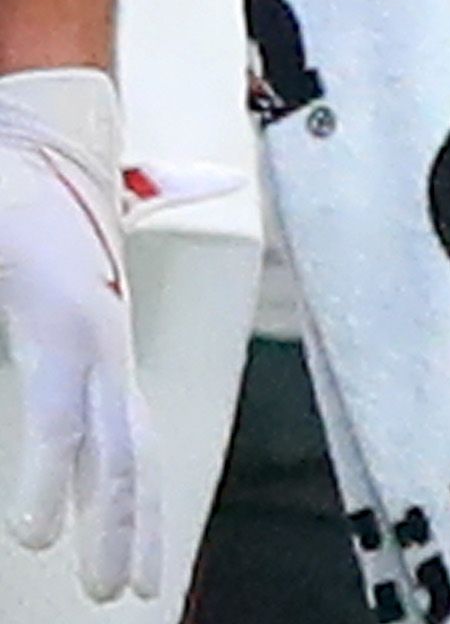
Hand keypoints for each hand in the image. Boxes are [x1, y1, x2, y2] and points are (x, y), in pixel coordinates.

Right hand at [0, 69, 147, 602]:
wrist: (31, 142)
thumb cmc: (35, 208)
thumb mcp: (50, 279)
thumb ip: (64, 326)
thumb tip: (86, 350)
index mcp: (103, 343)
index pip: (133, 440)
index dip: (143, 505)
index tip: (147, 564)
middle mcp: (107, 347)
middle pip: (135, 458)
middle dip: (138, 531)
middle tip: (136, 594)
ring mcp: (91, 335)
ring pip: (110, 450)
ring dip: (108, 524)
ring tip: (104, 585)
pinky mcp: (60, 322)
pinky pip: (58, 418)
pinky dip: (52, 476)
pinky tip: (39, 532)